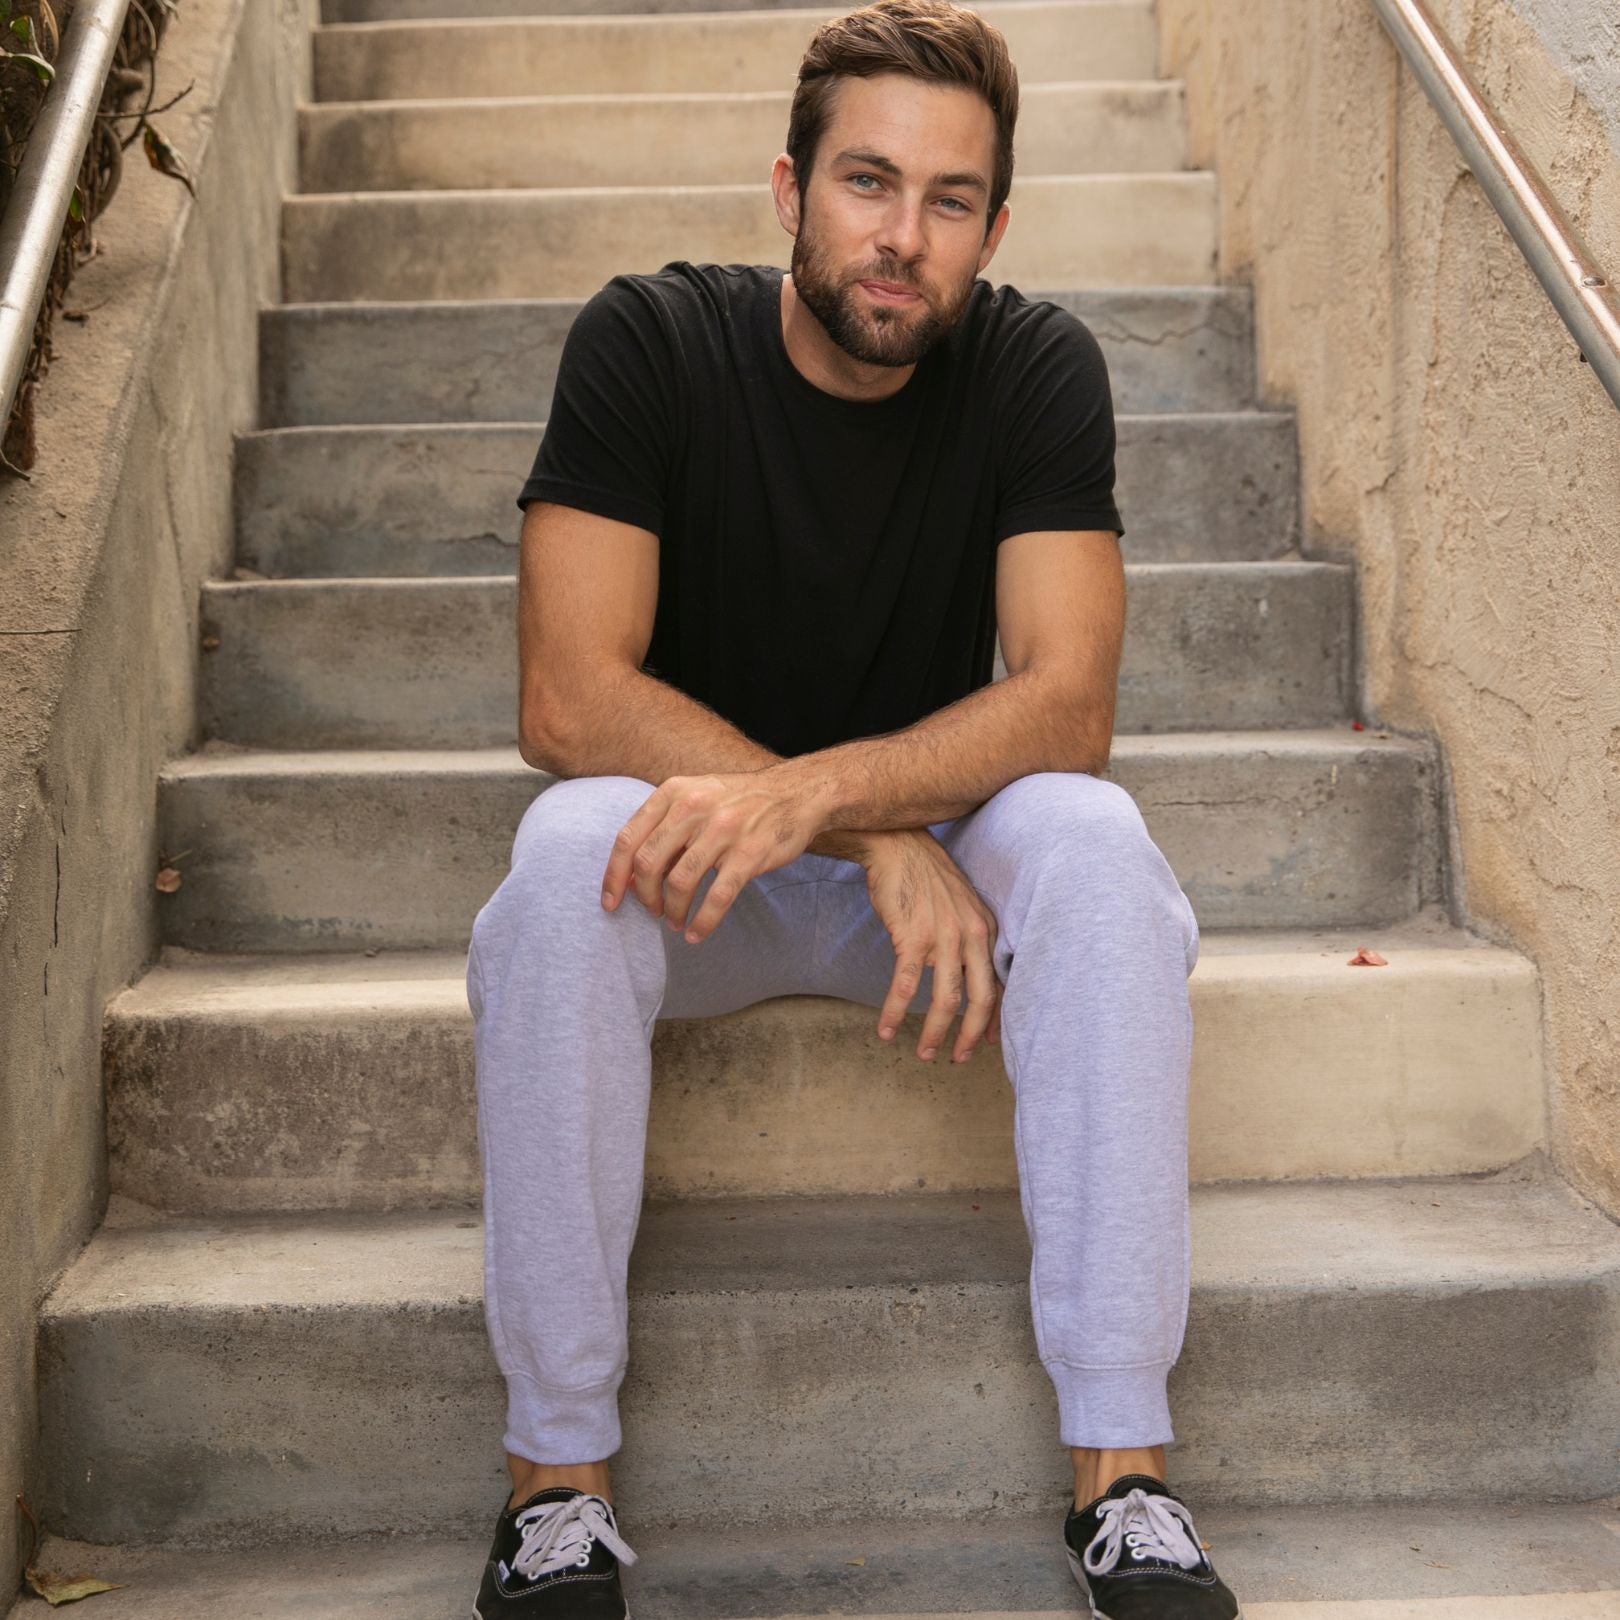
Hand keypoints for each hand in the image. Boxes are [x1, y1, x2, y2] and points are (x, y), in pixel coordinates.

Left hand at [600, 771, 822, 941]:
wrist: (795, 794)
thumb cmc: (739, 801)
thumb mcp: (696, 795)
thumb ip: (665, 825)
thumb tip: (631, 873)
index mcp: (674, 793)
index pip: (629, 839)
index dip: (614, 876)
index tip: (611, 903)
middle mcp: (694, 808)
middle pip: (648, 864)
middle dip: (644, 897)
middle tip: (652, 911)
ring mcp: (723, 831)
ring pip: (679, 883)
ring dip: (672, 911)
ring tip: (674, 922)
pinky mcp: (749, 855)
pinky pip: (717, 897)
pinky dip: (702, 922)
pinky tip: (696, 934)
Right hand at [862, 829, 1002, 1063]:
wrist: (898, 846)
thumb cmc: (926, 878)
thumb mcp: (962, 905)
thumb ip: (970, 938)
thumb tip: (968, 974)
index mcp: (986, 930)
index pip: (999, 984)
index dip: (995, 1019)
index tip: (989, 1042)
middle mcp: (971, 935)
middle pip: (980, 999)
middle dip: (971, 1036)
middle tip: (960, 1058)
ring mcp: (943, 937)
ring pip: (946, 1000)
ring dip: (934, 1032)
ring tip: (925, 1054)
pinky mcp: (912, 937)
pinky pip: (907, 986)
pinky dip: (895, 1012)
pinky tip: (886, 1030)